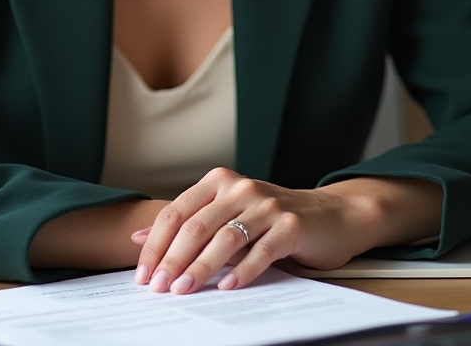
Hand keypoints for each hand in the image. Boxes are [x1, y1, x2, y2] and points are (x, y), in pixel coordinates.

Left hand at [131, 168, 441, 293]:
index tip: (142, 273)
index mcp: (220, 181)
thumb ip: (190, 222)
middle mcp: (241, 187)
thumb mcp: (228, 213)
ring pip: (225, 238)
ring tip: (184, 290)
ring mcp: (267, 204)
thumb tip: (139, 238)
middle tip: (158, 288)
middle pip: (196, 225)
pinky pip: (260, 251)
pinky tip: (226, 288)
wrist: (331, 214)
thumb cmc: (273, 217)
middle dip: (172, 259)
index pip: (177, 212)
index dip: (156, 243)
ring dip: (200, 268)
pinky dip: (241, 271)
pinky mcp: (290, 225)